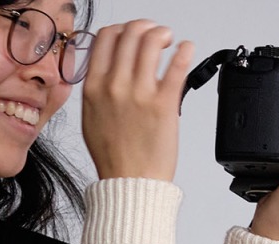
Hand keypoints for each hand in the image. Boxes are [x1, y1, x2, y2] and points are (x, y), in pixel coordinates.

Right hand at [80, 19, 194, 181]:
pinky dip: (185, 50)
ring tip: (170, 42)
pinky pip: (178, 65)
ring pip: (152, 40)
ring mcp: (140, 93)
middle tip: (156, 35)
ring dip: (164, 33)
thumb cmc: (113, 157)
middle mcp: (115, 85)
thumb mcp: (91, 117)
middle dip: (147, 27)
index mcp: (94, 87)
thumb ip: (98, 88)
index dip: (123, 29)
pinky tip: (186, 50)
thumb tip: (107, 66)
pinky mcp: (164, 103)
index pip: (106, 37)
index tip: (132, 35)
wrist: (130, 183)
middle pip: (131, 32)